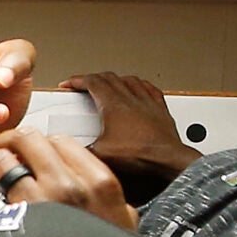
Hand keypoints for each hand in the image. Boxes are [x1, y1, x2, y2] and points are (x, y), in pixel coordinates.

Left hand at [0, 128, 137, 230]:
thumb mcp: (125, 232)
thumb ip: (117, 211)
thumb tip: (119, 207)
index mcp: (100, 184)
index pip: (62, 142)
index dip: (39, 143)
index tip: (28, 152)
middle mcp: (70, 186)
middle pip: (30, 140)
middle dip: (9, 141)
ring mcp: (41, 203)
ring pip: (3, 159)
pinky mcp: (14, 223)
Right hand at [73, 73, 199, 205]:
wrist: (167, 158)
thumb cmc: (140, 153)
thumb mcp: (102, 154)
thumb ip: (85, 150)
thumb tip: (74, 152)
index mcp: (113, 104)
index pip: (92, 82)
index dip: (77, 80)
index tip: (69, 83)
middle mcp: (130, 98)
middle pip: (109, 78)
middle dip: (93, 78)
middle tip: (85, 84)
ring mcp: (147, 101)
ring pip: (129, 80)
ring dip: (115, 79)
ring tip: (108, 84)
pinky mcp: (160, 108)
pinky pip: (149, 88)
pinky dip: (139, 85)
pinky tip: (138, 87)